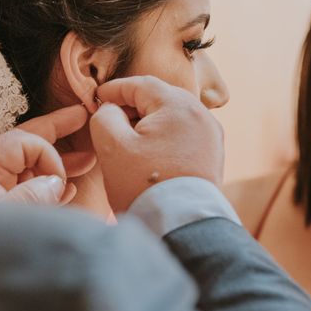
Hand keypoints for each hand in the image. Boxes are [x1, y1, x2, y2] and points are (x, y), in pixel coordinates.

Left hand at [0, 105, 95, 204]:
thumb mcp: (2, 221)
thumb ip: (32, 197)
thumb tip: (54, 182)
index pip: (23, 142)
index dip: (48, 155)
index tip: (60, 182)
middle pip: (23, 142)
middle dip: (54, 131)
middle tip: (80, 115)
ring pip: (25, 167)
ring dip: (55, 165)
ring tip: (86, 160)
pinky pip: (19, 188)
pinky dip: (42, 187)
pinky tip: (65, 190)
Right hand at [90, 76, 223, 210]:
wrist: (180, 226)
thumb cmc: (144, 185)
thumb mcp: (112, 146)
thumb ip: (105, 116)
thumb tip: (111, 109)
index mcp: (178, 105)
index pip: (141, 84)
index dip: (115, 89)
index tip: (97, 97)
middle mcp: (201, 115)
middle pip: (160, 97)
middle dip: (132, 104)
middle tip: (110, 115)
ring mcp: (210, 136)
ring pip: (173, 116)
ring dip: (149, 121)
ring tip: (127, 136)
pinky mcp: (212, 155)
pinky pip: (184, 134)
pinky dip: (164, 136)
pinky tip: (148, 152)